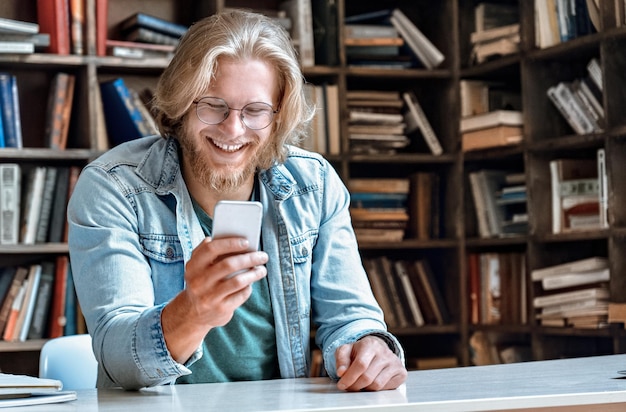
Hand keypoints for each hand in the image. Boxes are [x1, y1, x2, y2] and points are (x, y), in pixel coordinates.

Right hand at [162, 236, 267, 361]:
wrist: (192, 314)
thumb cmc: (201, 283)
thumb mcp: (197, 268)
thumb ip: (207, 251)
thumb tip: (225, 237)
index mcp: (193, 267)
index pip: (211, 249)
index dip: (230, 243)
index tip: (247, 242)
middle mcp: (199, 282)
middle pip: (229, 265)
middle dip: (249, 258)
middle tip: (262, 256)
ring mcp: (209, 297)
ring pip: (238, 281)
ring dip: (254, 274)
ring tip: (262, 270)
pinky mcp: (221, 309)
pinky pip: (241, 295)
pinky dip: (248, 288)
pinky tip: (251, 284)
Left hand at [335, 335, 406, 391]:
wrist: (377, 349)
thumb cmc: (360, 351)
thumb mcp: (346, 350)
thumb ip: (341, 359)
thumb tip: (341, 372)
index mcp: (370, 344)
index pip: (360, 364)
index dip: (349, 377)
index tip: (341, 384)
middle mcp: (385, 352)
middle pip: (368, 377)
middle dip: (355, 385)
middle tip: (349, 387)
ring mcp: (395, 362)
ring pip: (377, 385)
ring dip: (365, 389)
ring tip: (360, 384)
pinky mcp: (401, 372)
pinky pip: (386, 388)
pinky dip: (376, 390)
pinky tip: (371, 383)